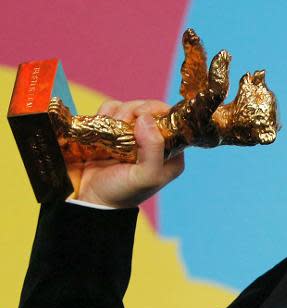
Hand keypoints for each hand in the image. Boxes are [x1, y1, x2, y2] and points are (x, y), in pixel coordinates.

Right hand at [69, 100, 184, 207]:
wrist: (92, 201)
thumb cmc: (122, 193)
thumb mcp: (146, 176)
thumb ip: (153, 148)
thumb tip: (146, 118)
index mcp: (172, 152)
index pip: (172, 118)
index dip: (155, 111)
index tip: (139, 117)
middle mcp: (155, 141)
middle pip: (150, 109)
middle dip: (133, 112)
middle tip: (121, 127)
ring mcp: (134, 135)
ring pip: (130, 106)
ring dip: (117, 114)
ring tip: (110, 134)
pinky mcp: (114, 132)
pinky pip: (111, 109)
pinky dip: (105, 114)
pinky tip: (102, 130)